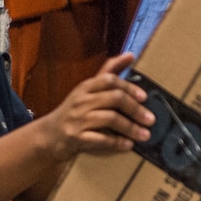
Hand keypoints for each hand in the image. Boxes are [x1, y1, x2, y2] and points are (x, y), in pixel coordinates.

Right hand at [37, 53, 153, 158]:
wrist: (50, 136)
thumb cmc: (75, 111)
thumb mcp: (88, 90)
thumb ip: (109, 73)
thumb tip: (130, 55)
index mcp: (86, 87)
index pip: (109, 80)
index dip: (129, 87)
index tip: (144, 97)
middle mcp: (81, 100)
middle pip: (113, 99)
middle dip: (135, 109)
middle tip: (150, 120)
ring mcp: (77, 119)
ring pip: (110, 119)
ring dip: (130, 128)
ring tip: (145, 135)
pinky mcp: (75, 137)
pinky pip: (100, 139)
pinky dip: (116, 143)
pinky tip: (128, 145)